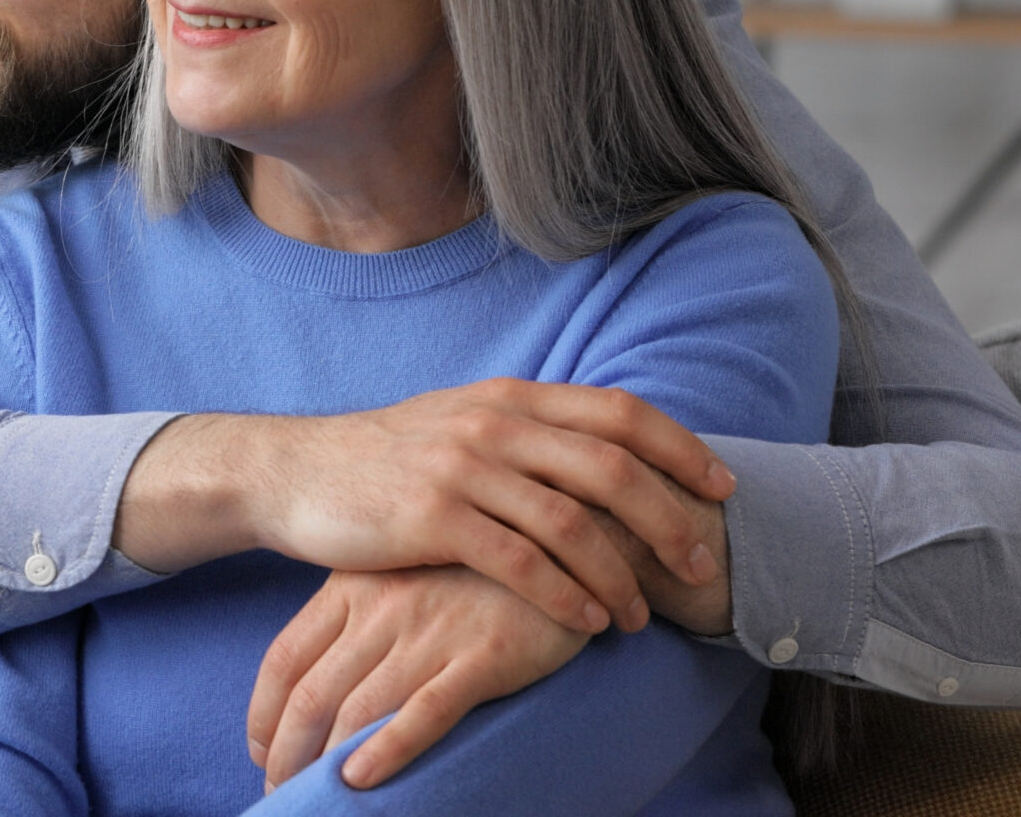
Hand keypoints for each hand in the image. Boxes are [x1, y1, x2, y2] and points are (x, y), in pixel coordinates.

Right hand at [115, 379, 734, 634]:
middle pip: (611, 468)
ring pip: (572, 521)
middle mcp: (495, 423)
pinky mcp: (433, 518)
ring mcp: (464, 468)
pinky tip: (587, 623)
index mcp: (512, 396)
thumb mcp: (465, 423)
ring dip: (620, 574)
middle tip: (701, 563)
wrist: (297, 473)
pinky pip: (519, 562)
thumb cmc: (390, 459)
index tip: (723, 486)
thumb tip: (611, 451)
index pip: (620, 412)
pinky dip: (565, 597)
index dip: (681, 447)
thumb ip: (532, 431)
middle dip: (669, 519)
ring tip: (643, 614)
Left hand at [248, 566, 586, 790]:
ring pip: (356, 711)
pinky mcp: (484, 656)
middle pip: (311, 695)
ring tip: (312, 800)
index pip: (284, 658)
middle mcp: (383, 608)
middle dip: (286, 753)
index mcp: (354, 584)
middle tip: (281, 789)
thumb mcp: (402, 571)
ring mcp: (432, 632)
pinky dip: (388, 750)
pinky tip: (360, 780)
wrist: (567, 530)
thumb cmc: (475, 563)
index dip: (264, 714)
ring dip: (323, 765)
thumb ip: (359, 612)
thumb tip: (318, 676)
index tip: (260, 750)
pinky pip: (425, 712)